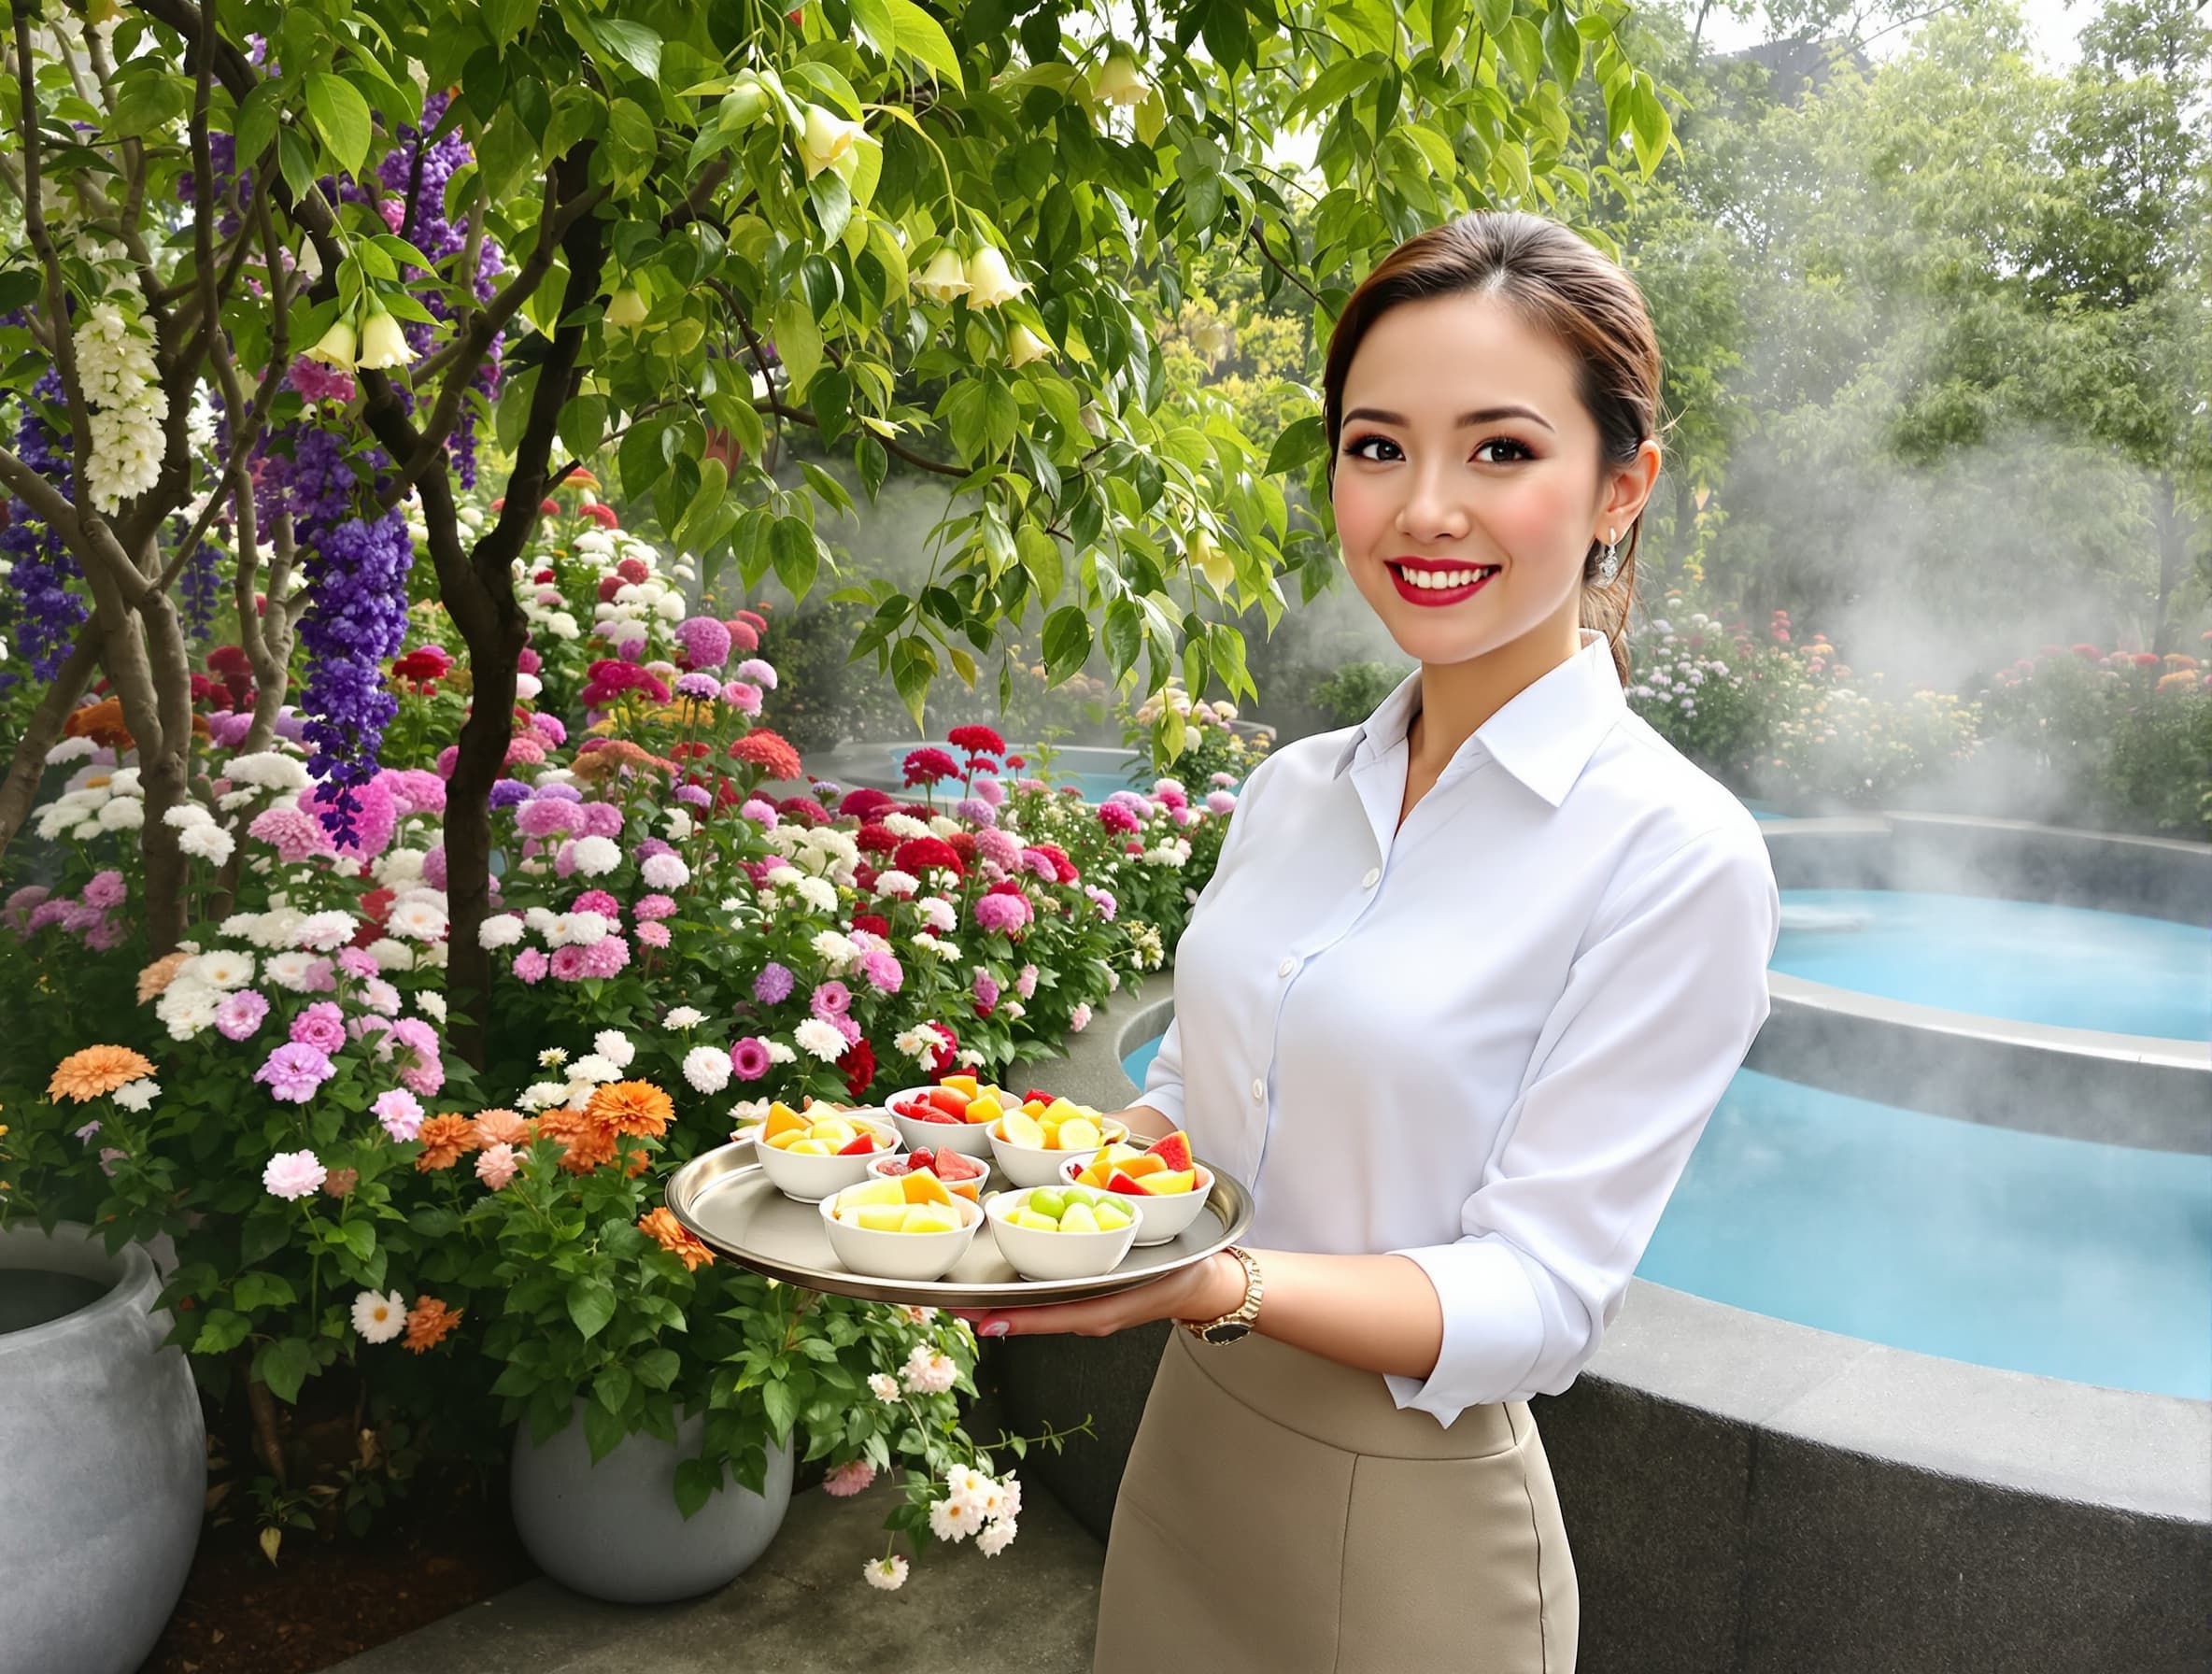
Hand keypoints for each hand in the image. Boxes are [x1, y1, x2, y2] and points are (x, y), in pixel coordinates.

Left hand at [952, 1250, 1243, 1338]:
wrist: (1205, 1283)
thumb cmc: (1178, 1278)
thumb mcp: (1142, 1282)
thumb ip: (1103, 1290)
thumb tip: (1062, 1291)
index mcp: (1097, 1312)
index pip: (1042, 1317)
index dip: (1006, 1317)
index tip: (973, 1317)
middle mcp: (1086, 1315)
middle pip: (1031, 1315)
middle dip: (990, 1308)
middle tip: (949, 1301)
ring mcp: (1088, 1309)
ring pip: (1039, 1308)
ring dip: (1003, 1302)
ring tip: (965, 1294)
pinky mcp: (1092, 1298)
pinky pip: (1054, 1300)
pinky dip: (1027, 1295)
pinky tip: (1007, 1284)